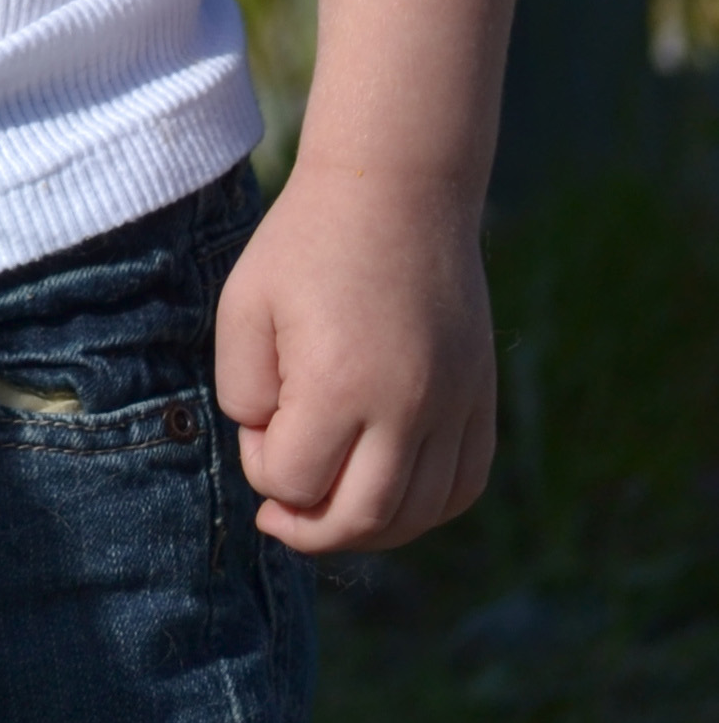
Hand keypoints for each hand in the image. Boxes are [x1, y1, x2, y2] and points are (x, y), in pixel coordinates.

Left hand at [214, 159, 497, 552]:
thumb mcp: (243, 307)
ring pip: (419, 515)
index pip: (295, 481)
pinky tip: (388, 491)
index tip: (257, 424)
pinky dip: (424, 508)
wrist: (396, 192)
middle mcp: (408, 407)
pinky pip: (462, 487)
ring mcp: (454, 406)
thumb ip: (242, 391)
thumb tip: (274, 453)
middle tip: (281, 517)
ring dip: (368, 529)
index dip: (263, 470)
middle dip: (311, 530)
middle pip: (363, 519)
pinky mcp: (481, 399)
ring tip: (329, 507)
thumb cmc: (306, 245)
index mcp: (339, 382)